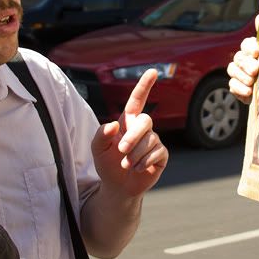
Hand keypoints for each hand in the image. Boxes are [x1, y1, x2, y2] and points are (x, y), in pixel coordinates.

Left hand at [90, 69, 168, 196]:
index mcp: (128, 121)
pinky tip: (137, 168)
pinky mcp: (161, 155)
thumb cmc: (107, 164)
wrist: (118, 186)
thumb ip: (100, 135)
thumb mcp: (97, 149)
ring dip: (135, 154)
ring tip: (127, 164)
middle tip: (122, 151)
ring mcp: (154, 141)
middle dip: (133, 136)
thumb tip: (114, 124)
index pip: (138, 99)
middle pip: (146, 120)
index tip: (153, 71)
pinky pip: (157, 153)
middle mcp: (143, 129)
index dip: (145, 85)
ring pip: (150, 140)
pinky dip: (143, 162)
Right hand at [227, 37, 258, 103]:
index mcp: (257, 52)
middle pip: (239, 57)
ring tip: (251, 82)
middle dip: (246, 63)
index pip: (247, 44)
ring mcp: (239, 73)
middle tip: (255, 71)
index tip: (256, 53)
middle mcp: (245, 60)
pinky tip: (248, 92)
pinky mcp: (236, 87)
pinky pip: (232, 85)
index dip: (249, 47)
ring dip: (242, 75)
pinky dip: (239, 88)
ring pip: (232, 69)